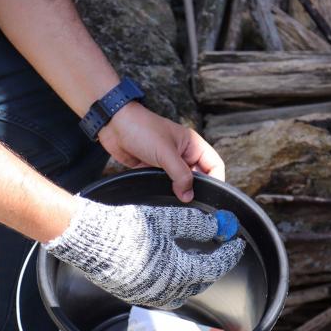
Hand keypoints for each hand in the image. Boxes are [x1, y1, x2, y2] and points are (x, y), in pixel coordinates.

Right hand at [45, 198, 244, 309]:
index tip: (236, 244)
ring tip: (189, 257)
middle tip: (214, 248)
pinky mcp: (132, 294)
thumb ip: (194, 224)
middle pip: (199, 283)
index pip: (215, 268)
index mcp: (179, 272)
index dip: (229, 255)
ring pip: (179, 292)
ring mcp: (148, 296)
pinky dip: (170, 280)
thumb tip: (215, 225)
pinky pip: (159, 293)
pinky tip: (164, 264)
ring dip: (190, 277)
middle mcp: (166, 291)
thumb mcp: (165, 220)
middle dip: (210, 266)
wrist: (89, 241)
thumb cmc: (126, 228)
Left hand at [97, 103, 224, 202]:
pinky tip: (162, 199)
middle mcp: (182, 154)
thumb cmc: (142, 129)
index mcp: (192, 144)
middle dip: (196, 190)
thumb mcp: (165, 152)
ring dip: (179, 192)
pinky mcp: (152, 169)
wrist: (114, 125)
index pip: (214, 164)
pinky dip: (164, 191)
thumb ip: (180, 175)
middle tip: (193, 205)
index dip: (216, 180)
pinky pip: (163, 184)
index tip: (211, 196)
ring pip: (180, 183)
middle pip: (198, 177)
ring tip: (177, 204)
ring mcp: (167, 162)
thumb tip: (189, 196)